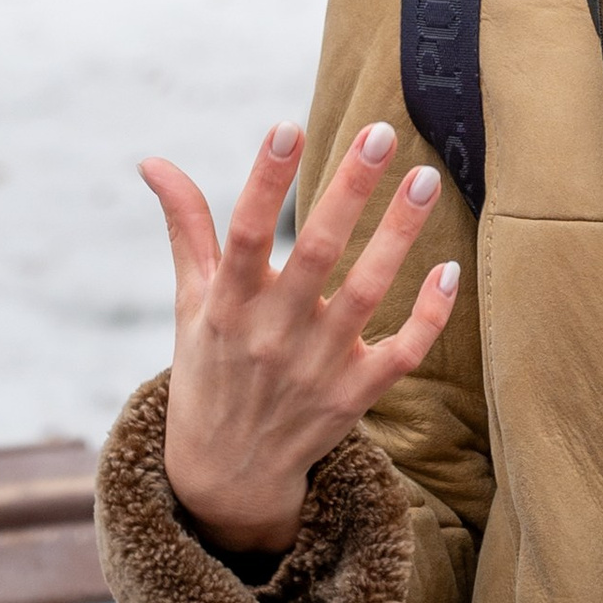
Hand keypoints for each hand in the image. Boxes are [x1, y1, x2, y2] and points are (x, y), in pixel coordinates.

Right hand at [143, 118, 459, 554]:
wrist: (226, 475)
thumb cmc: (209, 370)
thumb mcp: (190, 302)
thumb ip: (186, 227)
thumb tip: (152, 160)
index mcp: (227, 306)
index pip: (244, 234)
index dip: (264, 181)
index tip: (286, 127)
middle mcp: (272, 335)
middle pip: (316, 254)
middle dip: (348, 191)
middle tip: (380, 132)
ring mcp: (318, 368)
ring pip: (367, 293)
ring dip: (399, 234)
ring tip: (425, 178)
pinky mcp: (355, 397)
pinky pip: (401, 353)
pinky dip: (428, 316)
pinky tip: (450, 269)